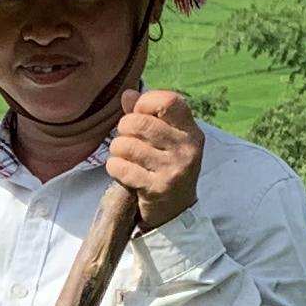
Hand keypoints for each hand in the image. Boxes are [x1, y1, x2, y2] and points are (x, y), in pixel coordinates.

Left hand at [106, 87, 204, 229]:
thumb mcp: (166, 139)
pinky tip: (121, 170)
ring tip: (123, 155)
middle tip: (126, 139)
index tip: (138, 114)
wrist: (176, 211)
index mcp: (191, 131)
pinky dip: (114, 167)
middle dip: (124, 128)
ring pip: (127, 145)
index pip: (168, 101)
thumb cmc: (166, 166)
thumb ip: (147, 115)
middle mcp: (186, 148)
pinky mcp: (157, 188)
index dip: (145, 103)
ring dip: (117, 149)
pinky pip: (121, 168)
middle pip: (140, 122)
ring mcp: (173, 169)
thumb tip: (127, 94)